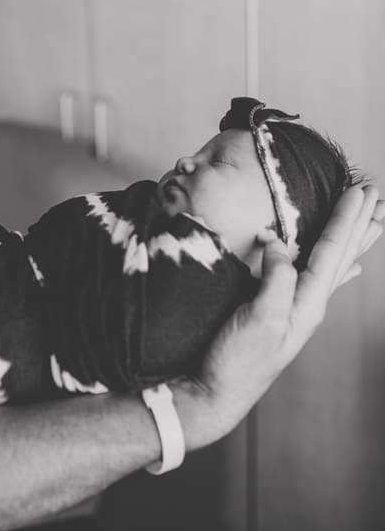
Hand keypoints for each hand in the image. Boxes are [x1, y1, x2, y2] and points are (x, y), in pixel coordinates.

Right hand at [171, 185, 382, 449]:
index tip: (358, 191)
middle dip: (358, 223)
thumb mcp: (260, 316)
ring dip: (351, 239)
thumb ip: (277, 277)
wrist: (214, 393)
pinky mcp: (278, 311)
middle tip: (374, 194)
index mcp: (307, 302)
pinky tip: (348, 265)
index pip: (333, 251)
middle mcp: (308, 304)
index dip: (345, 219)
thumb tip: (278, 241)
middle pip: (341, 255)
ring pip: (333, 264)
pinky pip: (316, 278)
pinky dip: (335, 265)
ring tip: (371, 222)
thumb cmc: (237, 360)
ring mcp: (295, 309)